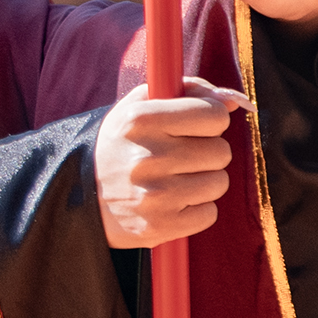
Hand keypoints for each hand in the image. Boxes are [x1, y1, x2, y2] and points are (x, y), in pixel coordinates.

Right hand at [95, 83, 248, 249]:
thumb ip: (190, 91)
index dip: (211, 119)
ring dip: (204, 181)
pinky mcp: (159, 226)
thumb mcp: (141, 105)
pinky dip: (196, 209)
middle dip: (207, 152)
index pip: (214, 115)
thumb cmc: (123, 144)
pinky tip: (173, 202)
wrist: (80, 195)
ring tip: (176, 179)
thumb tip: (236, 101)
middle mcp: (147, 157)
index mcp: (141, 120)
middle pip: (221, 151)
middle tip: (183, 156)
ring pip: (219, 183)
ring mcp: (154, 195)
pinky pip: (209, 214)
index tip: (196, 126)